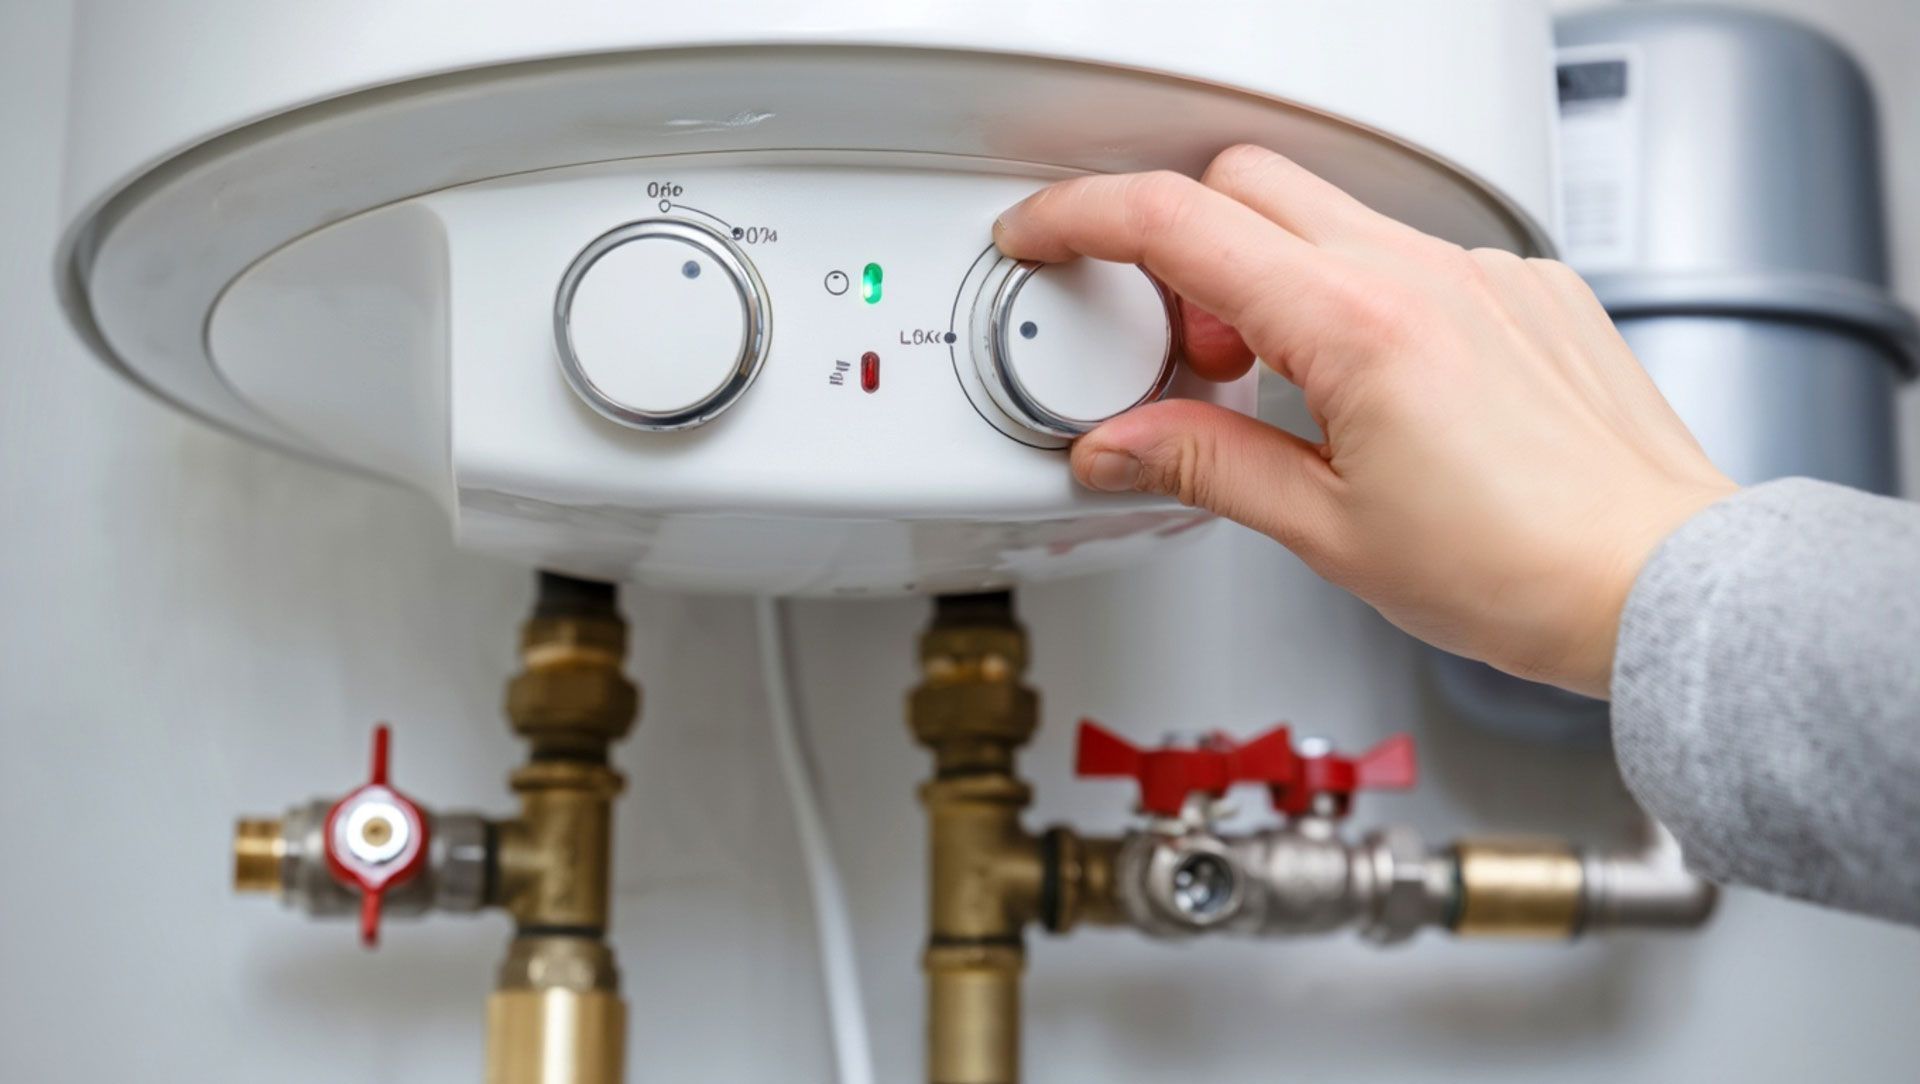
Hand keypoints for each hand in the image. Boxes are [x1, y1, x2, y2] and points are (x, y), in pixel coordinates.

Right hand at [993, 145, 1735, 696]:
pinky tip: (1372, 387)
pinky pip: (1407, 250)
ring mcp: (1480, 271)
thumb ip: (1206, 468)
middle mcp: (1423, 272)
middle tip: (1178, 350)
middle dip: (1180, 246)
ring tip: (1280, 387)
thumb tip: (1117, 447)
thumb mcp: (1328, 532)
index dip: (1080, 219)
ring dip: (1268, 277)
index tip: (1039, 236)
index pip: (1176, 223)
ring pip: (1327, 214)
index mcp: (1358, 325)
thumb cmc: (1521, 571)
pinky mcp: (1523, 288)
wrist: (1658, 582)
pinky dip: (1354, 294)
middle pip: (1245, 183)